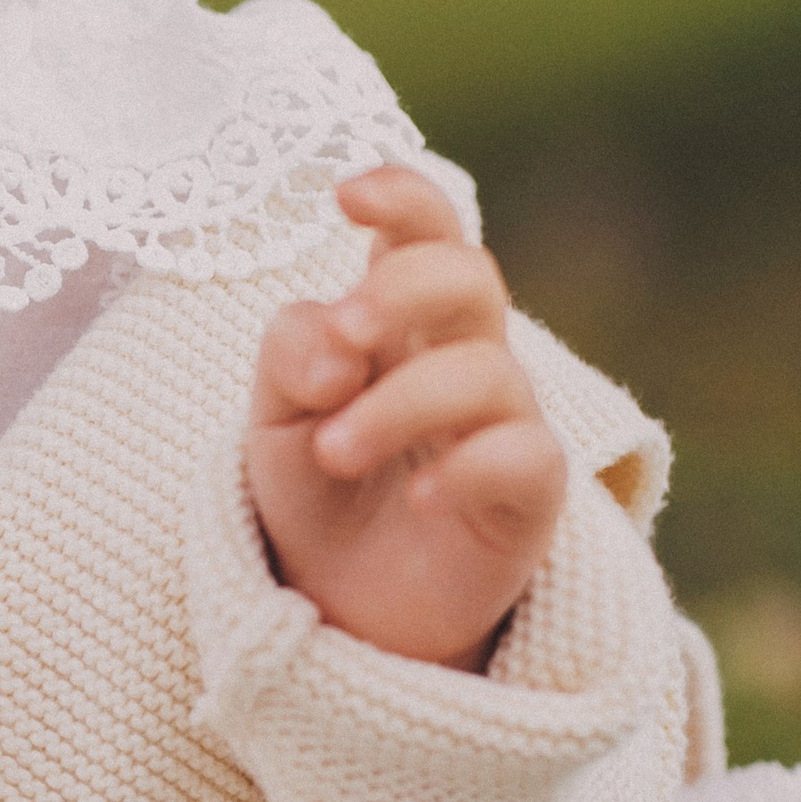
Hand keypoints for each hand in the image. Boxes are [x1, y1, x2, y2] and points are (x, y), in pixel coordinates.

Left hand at [245, 166, 565, 667]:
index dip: (403, 196)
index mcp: (401, 321)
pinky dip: (471, 467)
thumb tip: (338, 348)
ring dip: (402, 403)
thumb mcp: (272, 417)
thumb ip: (291, 357)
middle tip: (346, 330)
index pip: (426, 231)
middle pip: (474, 277)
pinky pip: (528, 457)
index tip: (347, 194)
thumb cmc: (318, 490)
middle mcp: (464, 357)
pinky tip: (420, 498)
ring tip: (333, 452)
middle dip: (406, 288)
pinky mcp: (528, 501)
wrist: (339, 607)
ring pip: (489, 373)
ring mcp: (504, 426)